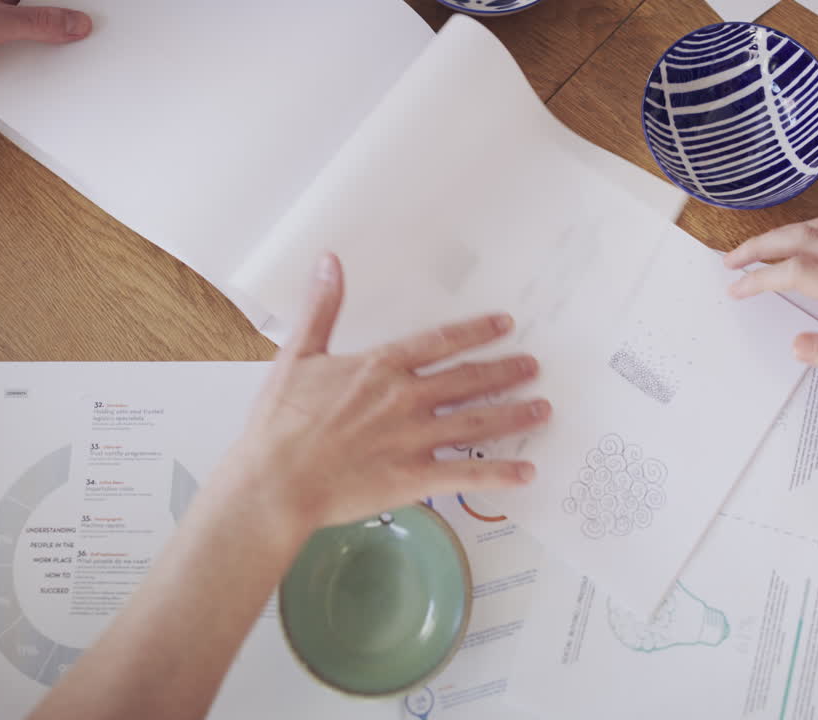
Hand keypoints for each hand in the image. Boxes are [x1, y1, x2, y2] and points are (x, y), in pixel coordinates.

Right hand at [221, 253, 550, 531]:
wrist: (274, 482)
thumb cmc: (279, 424)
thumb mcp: (297, 356)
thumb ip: (321, 309)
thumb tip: (329, 262)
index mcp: (380, 367)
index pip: (440, 341)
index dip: (477, 331)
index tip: (505, 325)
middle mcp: (405, 399)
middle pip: (468, 380)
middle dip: (506, 372)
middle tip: (534, 367)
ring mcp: (413, 440)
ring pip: (476, 423)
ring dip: (513, 415)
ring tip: (543, 408)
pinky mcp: (412, 478)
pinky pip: (466, 475)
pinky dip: (499, 475)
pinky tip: (527, 471)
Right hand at [723, 218, 817, 376]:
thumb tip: (796, 345)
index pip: (798, 272)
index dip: (760, 277)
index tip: (736, 289)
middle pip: (801, 238)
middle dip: (760, 245)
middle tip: (731, 260)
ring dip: (781, 234)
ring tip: (756, 249)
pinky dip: (807, 232)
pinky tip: (800, 242)